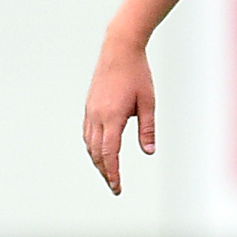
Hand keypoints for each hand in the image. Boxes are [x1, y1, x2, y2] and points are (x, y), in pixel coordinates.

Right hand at [82, 38, 155, 194]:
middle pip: (97, 153)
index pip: (109, 154)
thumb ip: (147, 129)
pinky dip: (92, 146)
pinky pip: (87, 132)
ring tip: (108, 171)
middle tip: (114, 186)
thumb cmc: (137, 73)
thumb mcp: (148, 102)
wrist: (120, 49)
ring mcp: (91, 110)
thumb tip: (149, 152)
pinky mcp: (90, 104)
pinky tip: (99, 150)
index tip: (117, 187)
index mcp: (112, 117)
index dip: (113, 173)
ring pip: (89, 143)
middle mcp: (97, 116)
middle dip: (105, 171)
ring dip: (97, 160)